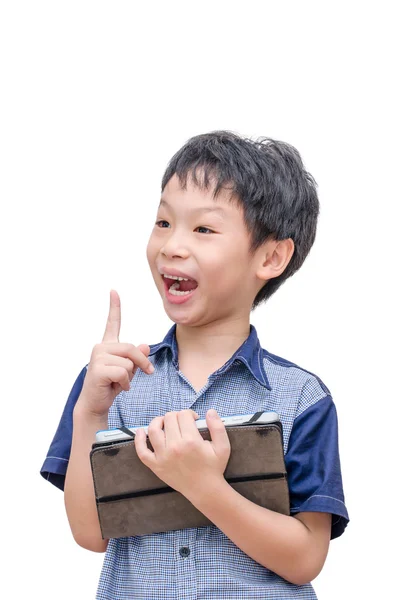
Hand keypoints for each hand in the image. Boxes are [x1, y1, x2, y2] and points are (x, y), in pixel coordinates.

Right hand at [77, 290, 154, 416]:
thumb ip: (136, 357)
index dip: (114, 306)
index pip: (113, 323)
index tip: (114, 291)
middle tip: (147, 373)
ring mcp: (98, 357)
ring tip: (118, 382)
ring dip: (130, 377)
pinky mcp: (98, 369)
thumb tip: (144, 346)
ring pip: (129, 363)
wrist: (95, 404)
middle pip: (132, 348)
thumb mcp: (129, 370)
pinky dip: (125, 384)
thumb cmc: (111, 385)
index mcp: (108, 345)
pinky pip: (123, 373)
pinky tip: (116, 387)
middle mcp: (101, 347)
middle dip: (142, 363)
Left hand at [134, 409, 230, 498]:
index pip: (184, 415)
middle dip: (177, 416)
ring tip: (165, 423)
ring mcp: (163, 457)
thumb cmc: (214, 468)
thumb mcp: (223, 447)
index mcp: (191, 441)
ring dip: (158, 421)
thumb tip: (210, 411)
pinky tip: (140, 431)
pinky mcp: (155, 466)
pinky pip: (142, 452)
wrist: (205, 490)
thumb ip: (218, 427)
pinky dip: (138, 440)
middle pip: (169, 419)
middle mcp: (174, 447)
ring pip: (153, 429)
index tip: (193, 420)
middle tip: (183, 423)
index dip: (190, 414)